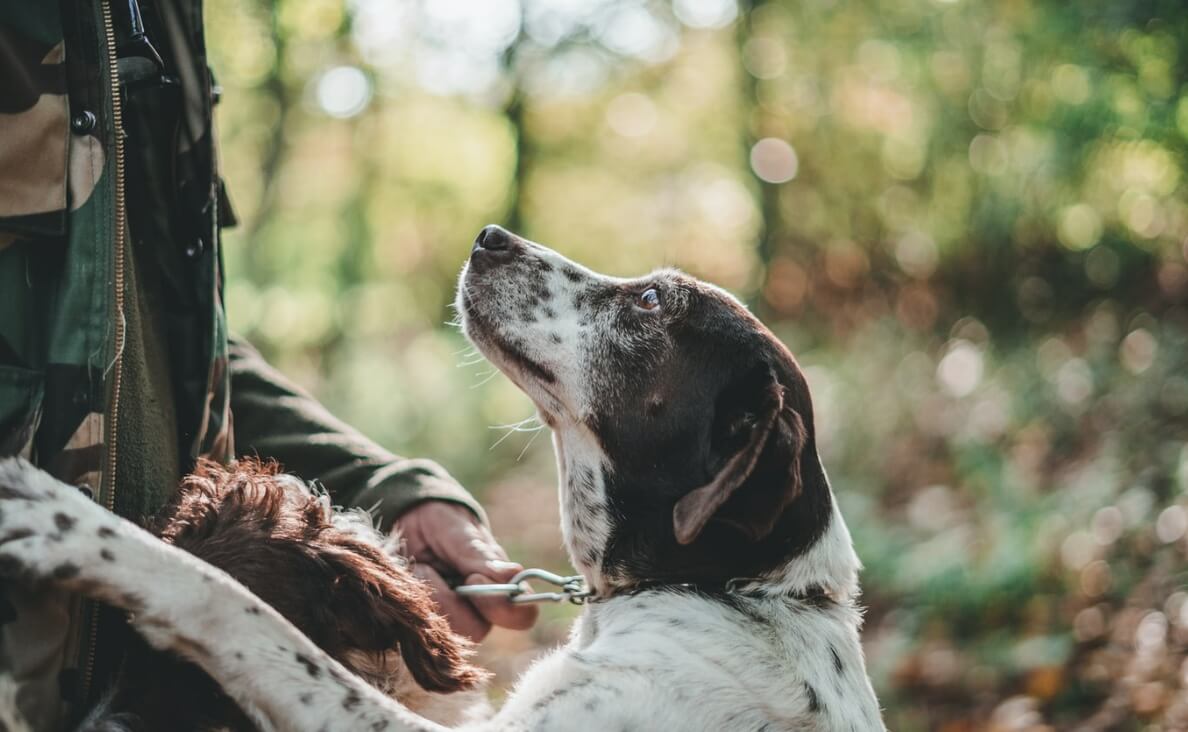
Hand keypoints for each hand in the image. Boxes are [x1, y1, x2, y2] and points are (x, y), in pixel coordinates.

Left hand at [394, 501, 538, 641]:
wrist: (408, 522)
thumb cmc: (441, 523)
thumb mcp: (458, 532)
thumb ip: (482, 556)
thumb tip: (514, 575)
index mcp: (502, 587)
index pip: (522, 615)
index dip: (499, 605)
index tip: (474, 577)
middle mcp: (481, 610)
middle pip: (475, 631)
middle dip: (449, 600)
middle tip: (432, 567)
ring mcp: (453, 621)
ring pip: (444, 631)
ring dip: (426, 596)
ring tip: (419, 568)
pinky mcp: (425, 625)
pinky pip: (417, 627)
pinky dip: (410, 601)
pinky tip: (410, 580)